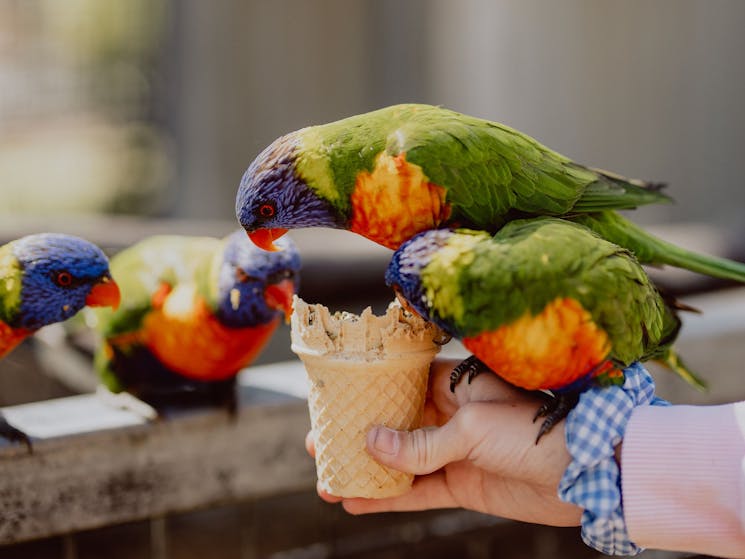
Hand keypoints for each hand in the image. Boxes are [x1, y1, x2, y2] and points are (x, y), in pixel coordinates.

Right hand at [305, 357, 581, 526]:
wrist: (588, 475)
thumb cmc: (537, 432)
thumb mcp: (474, 428)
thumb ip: (422, 441)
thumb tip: (373, 445)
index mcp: (457, 384)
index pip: (402, 381)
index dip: (368, 389)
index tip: (335, 395)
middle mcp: (451, 415)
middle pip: (393, 422)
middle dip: (357, 432)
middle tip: (319, 441)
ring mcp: (455, 452)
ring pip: (400, 460)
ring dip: (365, 469)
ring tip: (327, 477)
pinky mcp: (463, 485)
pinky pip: (418, 491)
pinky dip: (388, 497)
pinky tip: (356, 501)